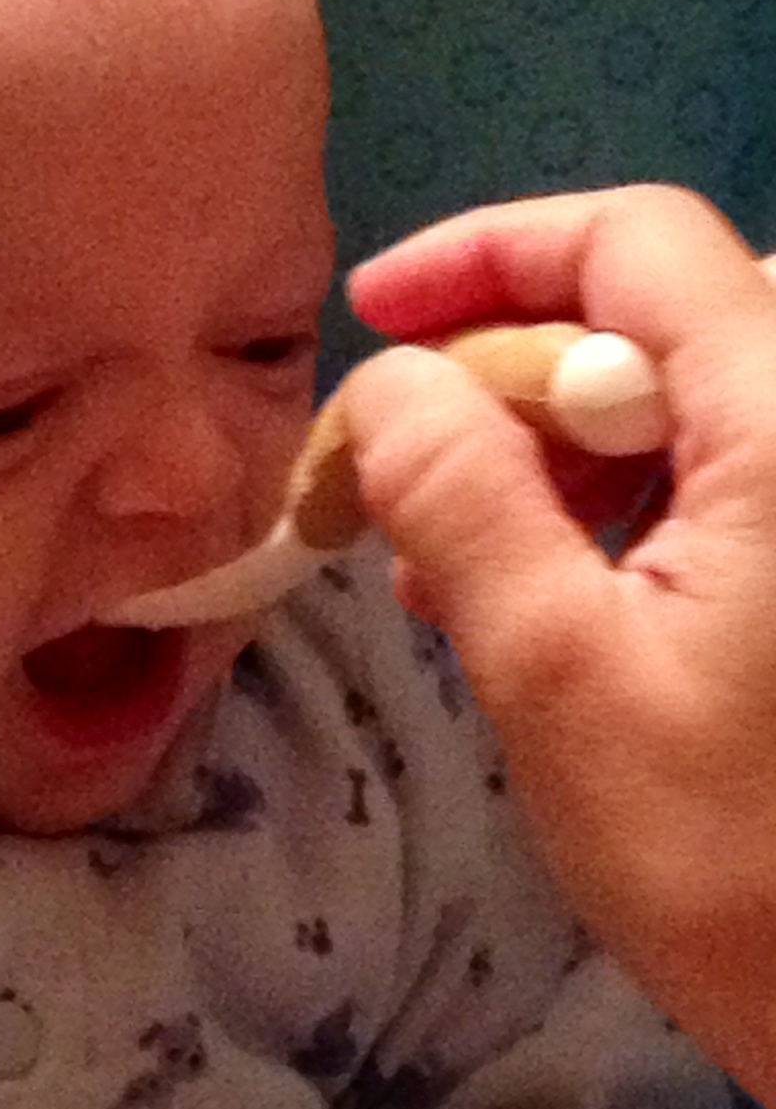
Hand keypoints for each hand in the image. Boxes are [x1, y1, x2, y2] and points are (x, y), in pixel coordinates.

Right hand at [339, 184, 775, 1104]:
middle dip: (508, 380)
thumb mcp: (561, 678)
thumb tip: (384, 384)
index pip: (635, 243)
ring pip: (691, 403)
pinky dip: (625, 511)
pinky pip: (732, 479)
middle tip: (401, 482)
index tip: (370, 317)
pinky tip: (545, 600)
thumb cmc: (743, 865)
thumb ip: (463, 501)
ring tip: (449, 571)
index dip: (487, 254)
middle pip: (660, 318)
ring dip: (556, 457)